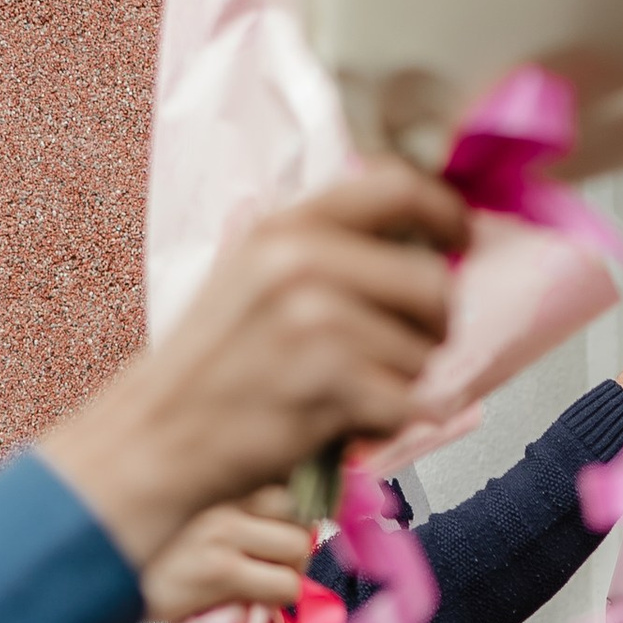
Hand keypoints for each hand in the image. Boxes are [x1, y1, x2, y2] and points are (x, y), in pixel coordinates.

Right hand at [41, 164, 465, 567]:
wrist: (162, 434)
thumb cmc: (219, 364)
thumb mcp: (255, 274)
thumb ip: (328, 247)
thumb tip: (422, 238)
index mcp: (286, 226)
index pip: (399, 188)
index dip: (446, 213)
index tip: (460, 238)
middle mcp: (301, 263)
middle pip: (434, 283)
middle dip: (434, 326)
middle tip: (402, 350)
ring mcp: (316, 322)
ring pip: (425, 352)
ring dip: (403, 382)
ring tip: (348, 389)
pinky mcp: (333, 383)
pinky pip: (411, 403)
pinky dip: (390, 423)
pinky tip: (346, 420)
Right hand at [140, 485, 318, 622]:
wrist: (99, 589)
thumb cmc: (146, 561)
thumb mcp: (185, 518)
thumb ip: (230, 509)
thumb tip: (296, 527)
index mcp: (210, 477)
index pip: (281, 478)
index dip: (287, 514)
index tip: (276, 536)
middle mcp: (218, 495)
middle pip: (295, 510)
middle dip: (291, 543)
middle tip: (266, 567)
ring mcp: (220, 529)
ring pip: (298, 546)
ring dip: (288, 572)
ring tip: (256, 585)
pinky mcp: (220, 569)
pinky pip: (286, 585)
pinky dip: (277, 600)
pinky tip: (246, 603)